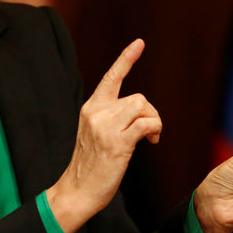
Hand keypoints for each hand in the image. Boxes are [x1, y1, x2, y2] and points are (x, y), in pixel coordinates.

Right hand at [47, 39, 161, 232]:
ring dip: (154, 121)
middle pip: (138, 97)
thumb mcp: (96, 133)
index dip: (127, 58)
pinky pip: (147, 123)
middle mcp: (97, 112)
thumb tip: (140, 112)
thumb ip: (112, 117)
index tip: (140, 43)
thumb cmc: (91, 165)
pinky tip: (152, 142)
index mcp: (91, 107)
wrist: (77, 190)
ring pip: (143, 107)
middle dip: (150, 113)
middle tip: (150, 132)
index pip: (111, 77)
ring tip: (151, 137)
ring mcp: (105, 126)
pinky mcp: (117, 142)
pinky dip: (155, 130)